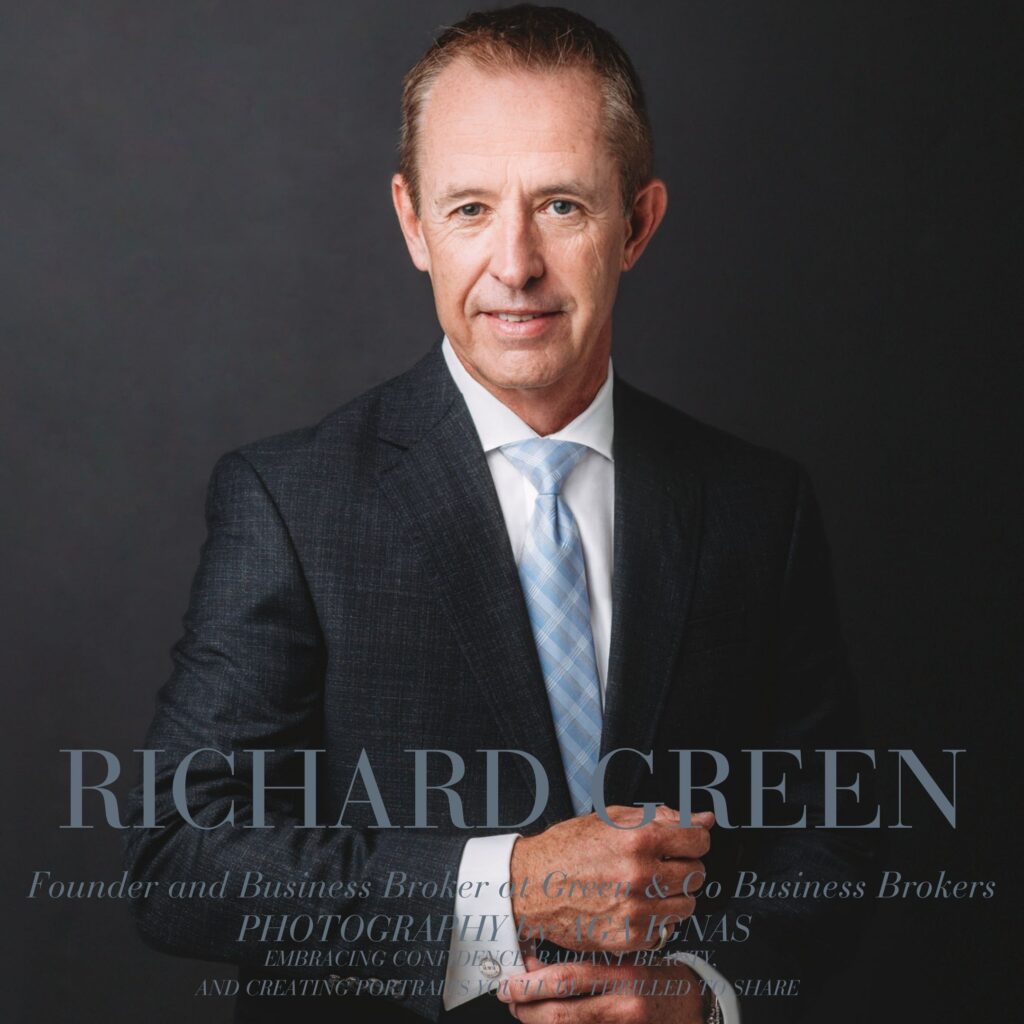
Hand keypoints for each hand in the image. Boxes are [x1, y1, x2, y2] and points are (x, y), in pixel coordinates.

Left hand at [498, 955, 704, 1022]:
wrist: (696, 1009)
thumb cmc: (658, 979)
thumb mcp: (625, 960)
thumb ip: (584, 963)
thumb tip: (535, 965)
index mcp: (624, 976)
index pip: (567, 979)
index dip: (531, 982)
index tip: (510, 979)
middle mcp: (624, 1008)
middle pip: (560, 1014)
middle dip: (525, 1007)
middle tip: (508, 997)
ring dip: (536, 1022)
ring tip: (522, 1012)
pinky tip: (547, 1023)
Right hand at [510, 805, 712, 949]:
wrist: (531, 885)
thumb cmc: (569, 848)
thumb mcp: (611, 818)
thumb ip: (662, 817)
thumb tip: (704, 819)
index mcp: (638, 839)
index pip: (699, 840)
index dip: (694, 839)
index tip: (686, 842)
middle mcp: (640, 875)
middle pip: (697, 874)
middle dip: (683, 866)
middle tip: (660, 864)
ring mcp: (636, 910)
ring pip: (687, 905)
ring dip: (673, 895)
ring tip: (647, 886)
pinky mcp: (629, 938)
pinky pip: (667, 929)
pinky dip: (657, 919)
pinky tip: (635, 906)